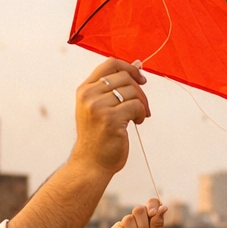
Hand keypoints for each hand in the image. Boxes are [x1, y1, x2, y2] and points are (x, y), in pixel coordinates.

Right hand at [72, 59, 148, 175]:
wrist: (90, 163)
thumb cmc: (97, 136)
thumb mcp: (97, 107)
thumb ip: (112, 87)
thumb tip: (137, 65)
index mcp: (85, 90)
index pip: (110, 64)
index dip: (129, 68)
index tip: (140, 79)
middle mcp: (89, 96)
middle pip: (124, 77)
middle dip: (139, 90)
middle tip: (142, 105)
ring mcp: (98, 107)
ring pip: (132, 92)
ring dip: (141, 104)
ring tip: (137, 117)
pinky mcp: (111, 119)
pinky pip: (136, 106)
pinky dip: (141, 114)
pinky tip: (136, 122)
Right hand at [102, 199, 165, 227]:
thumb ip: (158, 225)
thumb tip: (163, 207)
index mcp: (150, 222)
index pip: (152, 203)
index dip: (152, 205)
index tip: (153, 214)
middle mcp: (137, 222)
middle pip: (139, 209)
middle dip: (143, 225)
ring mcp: (125, 226)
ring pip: (128, 219)